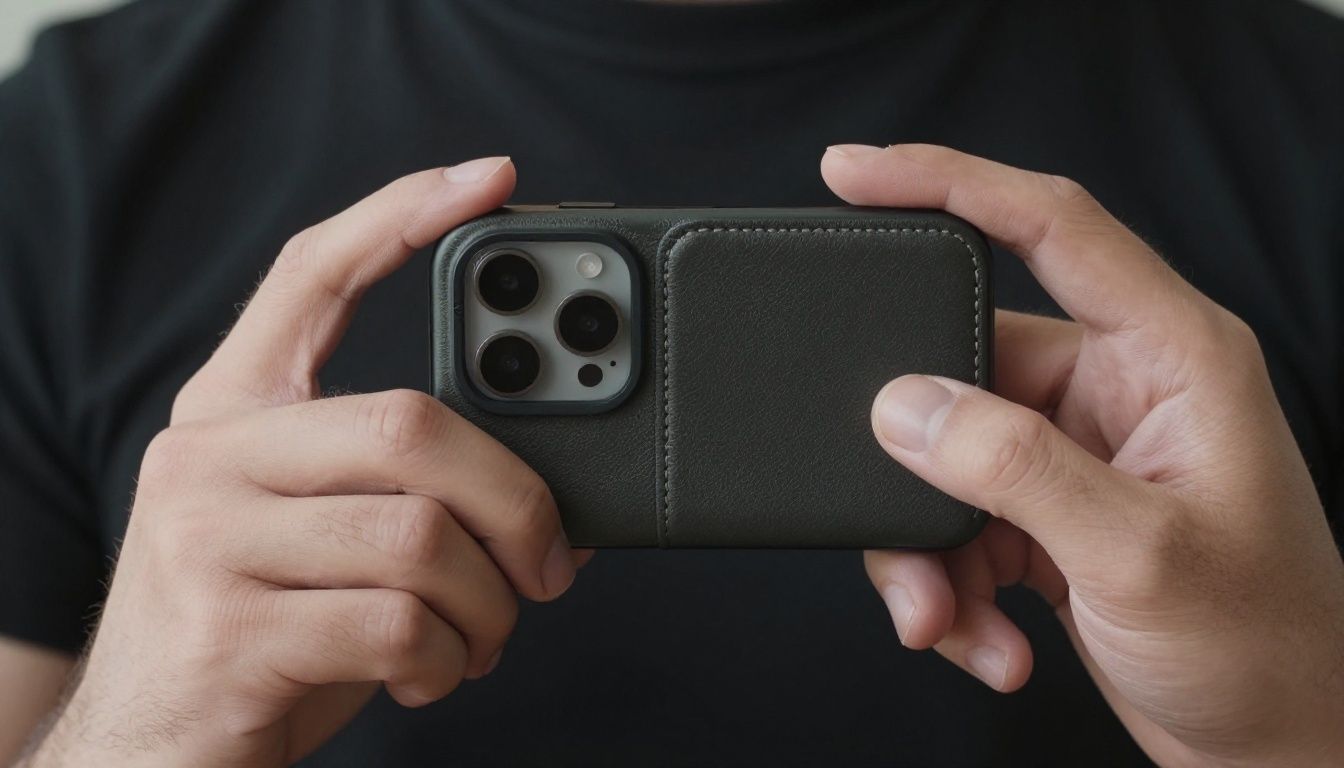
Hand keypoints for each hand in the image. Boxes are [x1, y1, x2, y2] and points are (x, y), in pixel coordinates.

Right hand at [26, 157, 585, 766]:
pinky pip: (398, 624)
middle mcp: (208, 458)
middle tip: (547, 563)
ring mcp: (208, 541)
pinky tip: (428, 673)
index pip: (311, 274)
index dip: (403, 215)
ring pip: (421, 537)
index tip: (491, 179)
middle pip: (415, 424)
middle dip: (518, 503)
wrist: (146, 752)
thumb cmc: (259, 633)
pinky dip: (448, 661)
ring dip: (488, 605)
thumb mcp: (315, 535)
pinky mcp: (227, 631)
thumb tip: (547, 497)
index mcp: (233, 413)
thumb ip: (396, 487)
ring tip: (478, 635)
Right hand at [823, 144, 1343, 766]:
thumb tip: (905, 406)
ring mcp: (1078, 451)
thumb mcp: (1138, 554)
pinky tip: (990, 640)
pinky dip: (953, 584)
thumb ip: (1015, 468)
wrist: (1277, 747)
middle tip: (898, 532)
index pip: (1049, 225)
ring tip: (950, 619)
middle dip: (913, 460)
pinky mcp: (1048, 509)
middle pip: (966, 369)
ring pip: (945, 457)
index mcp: (1167, 353)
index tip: (854, 174)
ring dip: (931, 548)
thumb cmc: (1264, 646)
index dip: (947, 181)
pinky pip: (958, 518)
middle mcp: (1118, 388)